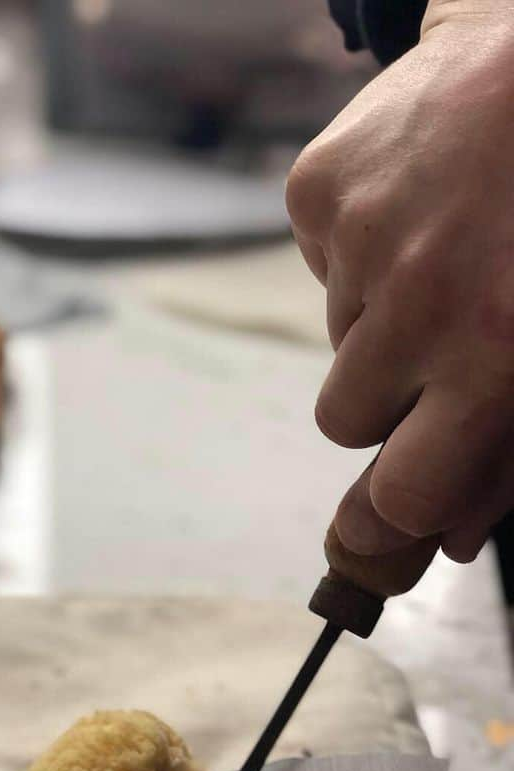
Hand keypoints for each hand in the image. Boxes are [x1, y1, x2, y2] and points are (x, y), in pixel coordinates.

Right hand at [287, 0, 513, 564]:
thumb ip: (513, 453)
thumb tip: (444, 538)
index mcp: (497, 356)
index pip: (402, 494)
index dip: (389, 512)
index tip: (380, 521)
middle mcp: (420, 301)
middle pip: (344, 420)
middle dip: (387, 396)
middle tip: (444, 336)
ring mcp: (361, 238)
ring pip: (336, 336)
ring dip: (380, 312)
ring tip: (452, 241)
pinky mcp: (322, 187)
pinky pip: (320, 260)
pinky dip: (359, 244)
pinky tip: (420, 197)